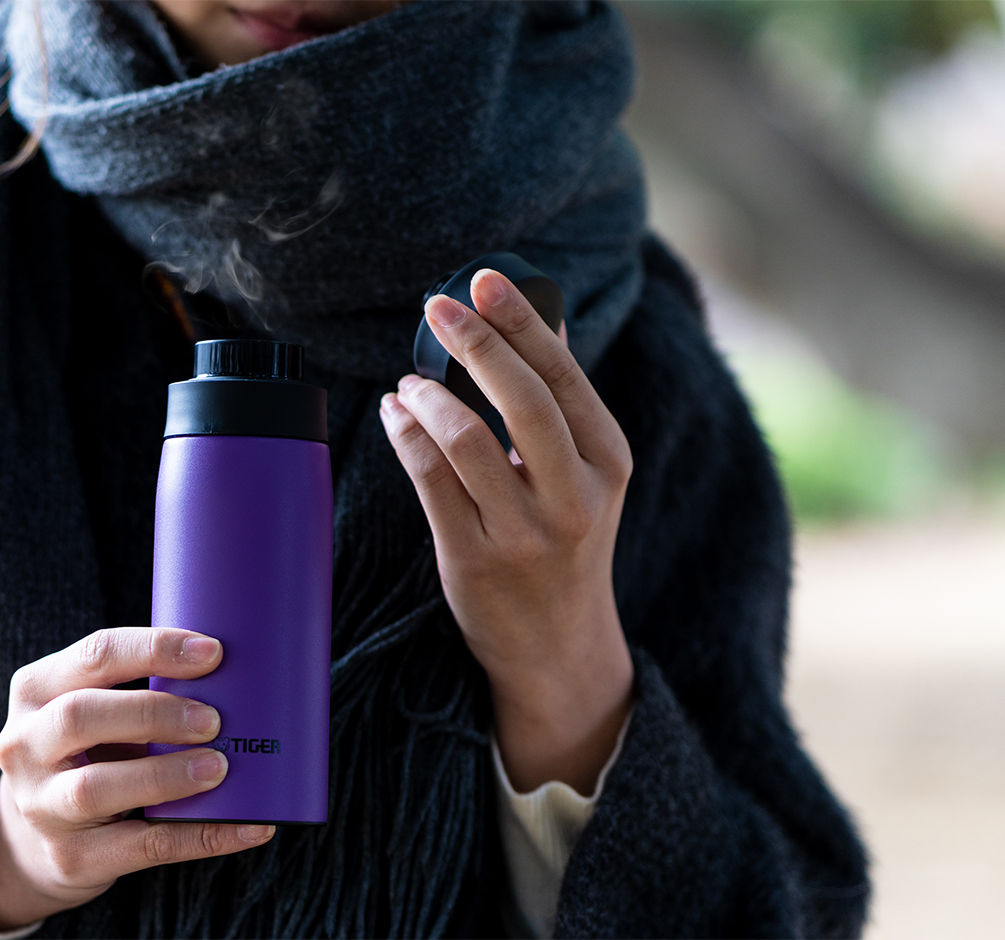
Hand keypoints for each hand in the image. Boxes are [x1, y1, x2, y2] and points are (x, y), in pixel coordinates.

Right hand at [0, 627, 275, 929]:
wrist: (31, 841)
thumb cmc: (84, 756)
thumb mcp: (90, 712)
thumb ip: (137, 693)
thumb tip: (236, 681)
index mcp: (37, 690)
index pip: (95, 655)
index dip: (154, 649)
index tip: (212, 653)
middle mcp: (25, 745)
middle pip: (80, 716)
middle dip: (154, 713)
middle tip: (212, 721)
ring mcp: (41, 805)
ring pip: (96, 788)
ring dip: (165, 775)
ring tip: (219, 768)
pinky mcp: (70, 857)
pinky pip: (141, 847)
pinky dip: (201, 837)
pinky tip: (248, 828)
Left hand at [379, 269, 633, 794]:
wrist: (560, 647)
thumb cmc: (567, 541)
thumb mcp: (587, 473)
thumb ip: (562, 401)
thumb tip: (542, 315)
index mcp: (608, 460)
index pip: (562, 375)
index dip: (521, 321)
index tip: (485, 279)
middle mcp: (574, 496)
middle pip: (521, 400)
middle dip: (475, 343)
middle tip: (436, 306)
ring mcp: (524, 533)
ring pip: (466, 440)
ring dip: (429, 396)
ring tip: (409, 379)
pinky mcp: (474, 561)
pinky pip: (430, 482)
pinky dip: (407, 436)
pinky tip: (396, 414)